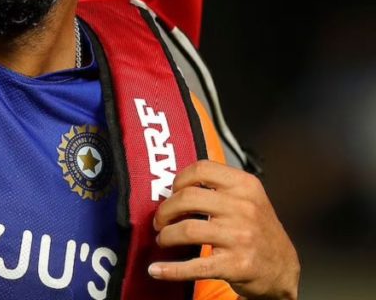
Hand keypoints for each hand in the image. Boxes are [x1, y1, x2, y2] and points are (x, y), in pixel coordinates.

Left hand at [150, 160, 299, 299]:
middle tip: (161, 220)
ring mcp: (241, 237)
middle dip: (165, 210)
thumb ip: (218, 187)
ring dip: (166, 236)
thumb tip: (173, 188)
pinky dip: (171, 269)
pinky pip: (194, 266)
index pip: (202, 169)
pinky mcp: (236, 265)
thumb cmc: (258, 229)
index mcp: (245, 186)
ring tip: (164, 239)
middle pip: (187, 198)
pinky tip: (157, 270)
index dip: (179, 179)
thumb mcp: (248, 198)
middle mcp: (244, 209)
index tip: (172, 191)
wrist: (281, 267)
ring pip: (187, 230)